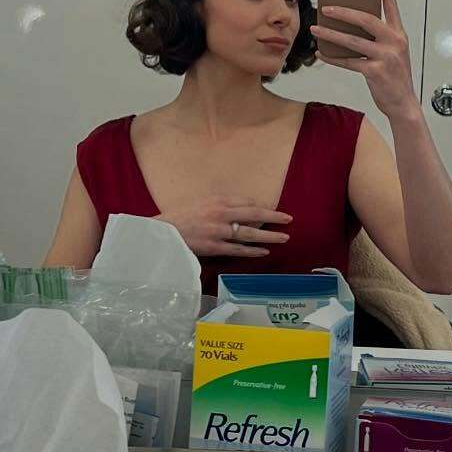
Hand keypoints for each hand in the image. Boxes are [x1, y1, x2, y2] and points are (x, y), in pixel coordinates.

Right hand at [156, 197, 292, 258]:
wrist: (163, 232)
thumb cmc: (180, 216)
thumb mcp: (201, 202)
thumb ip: (220, 204)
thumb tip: (240, 207)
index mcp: (217, 200)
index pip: (246, 202)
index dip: (262, 206)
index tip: (273, 210)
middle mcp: (221, 213)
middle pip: (253, 214)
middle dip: (273, 217)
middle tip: (288, 219)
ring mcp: (218, 231)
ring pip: (249, 233)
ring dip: (268, 236)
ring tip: (283, 238)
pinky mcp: (214, 247)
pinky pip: (237, 249)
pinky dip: (252, 250)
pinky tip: (263, 251)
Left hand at [312, 0, 418, 122]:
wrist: (404, 103)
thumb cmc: (395, 75)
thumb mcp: (393, 50)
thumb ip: (379, 35)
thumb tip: (354, 20)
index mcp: (398, 33)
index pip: (391, 4)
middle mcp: (394, 41)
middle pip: (366, 19)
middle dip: (344, 12)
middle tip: (326, 7)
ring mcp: (386, 57)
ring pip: (353, 41)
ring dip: (331, 34)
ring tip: (316, 28)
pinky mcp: (375, 72)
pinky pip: (349, 61)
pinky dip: (333, 57)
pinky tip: (322, 52)